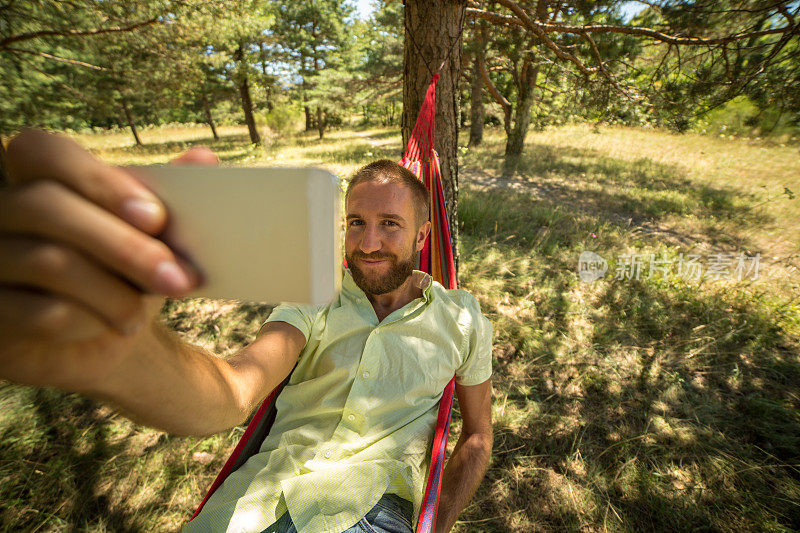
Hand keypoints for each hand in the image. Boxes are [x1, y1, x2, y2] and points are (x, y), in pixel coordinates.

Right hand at [0, 128, 216, 389]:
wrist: (105, 332)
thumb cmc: (126, 269)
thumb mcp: (151, 234)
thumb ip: (170, 196)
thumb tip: (203, 159)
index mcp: (37, 178)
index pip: (44, 152)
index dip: (99, 182)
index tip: (156, 218)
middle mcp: (0, 211)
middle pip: (47, 207)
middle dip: (124, 246)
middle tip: (178, 280)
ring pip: (48, 262)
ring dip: (114, 293)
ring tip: (145, 313)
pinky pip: (38, 312)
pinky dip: (90, 321)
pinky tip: (114, 326)